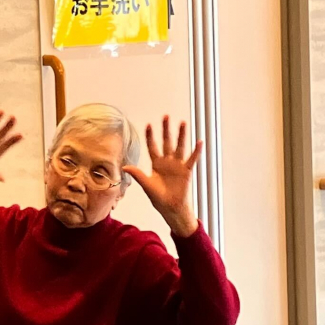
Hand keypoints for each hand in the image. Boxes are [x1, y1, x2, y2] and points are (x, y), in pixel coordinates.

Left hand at [125, 116, 203, 235]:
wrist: (171, 208)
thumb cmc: (159, 198)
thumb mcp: (147, 185)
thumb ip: (138, 174)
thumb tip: (124, 166)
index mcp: (156, 164)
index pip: (153, 147)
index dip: (151, 136)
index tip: (149, 125)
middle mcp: (167, 162)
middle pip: (166, 142)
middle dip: (166, 129)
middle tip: (165, 116)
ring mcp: (178, 165)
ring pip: (179, 147)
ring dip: (181, 135)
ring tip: (182, 123)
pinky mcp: (186, 171)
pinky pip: (192, 159)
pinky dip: (196, 151)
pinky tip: (199, 141)